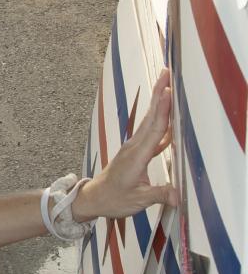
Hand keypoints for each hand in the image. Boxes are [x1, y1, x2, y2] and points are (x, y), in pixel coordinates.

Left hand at [73, 70, 176, 221]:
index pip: (154, 129)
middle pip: (152, 116)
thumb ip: (158, 195)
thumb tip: (178, 196)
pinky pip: (151, 133)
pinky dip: (161, 123)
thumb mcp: (137, 201)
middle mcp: (135, 146)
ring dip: (160, 103)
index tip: (168, 91)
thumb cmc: (114, 199)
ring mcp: (135, 147)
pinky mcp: (136, 151)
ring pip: (151, 121)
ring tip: (168, 85)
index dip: (163, 110)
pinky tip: (171, 120)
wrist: (96, 198)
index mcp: (137, 156)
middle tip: (167, 72)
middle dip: (159, 93)